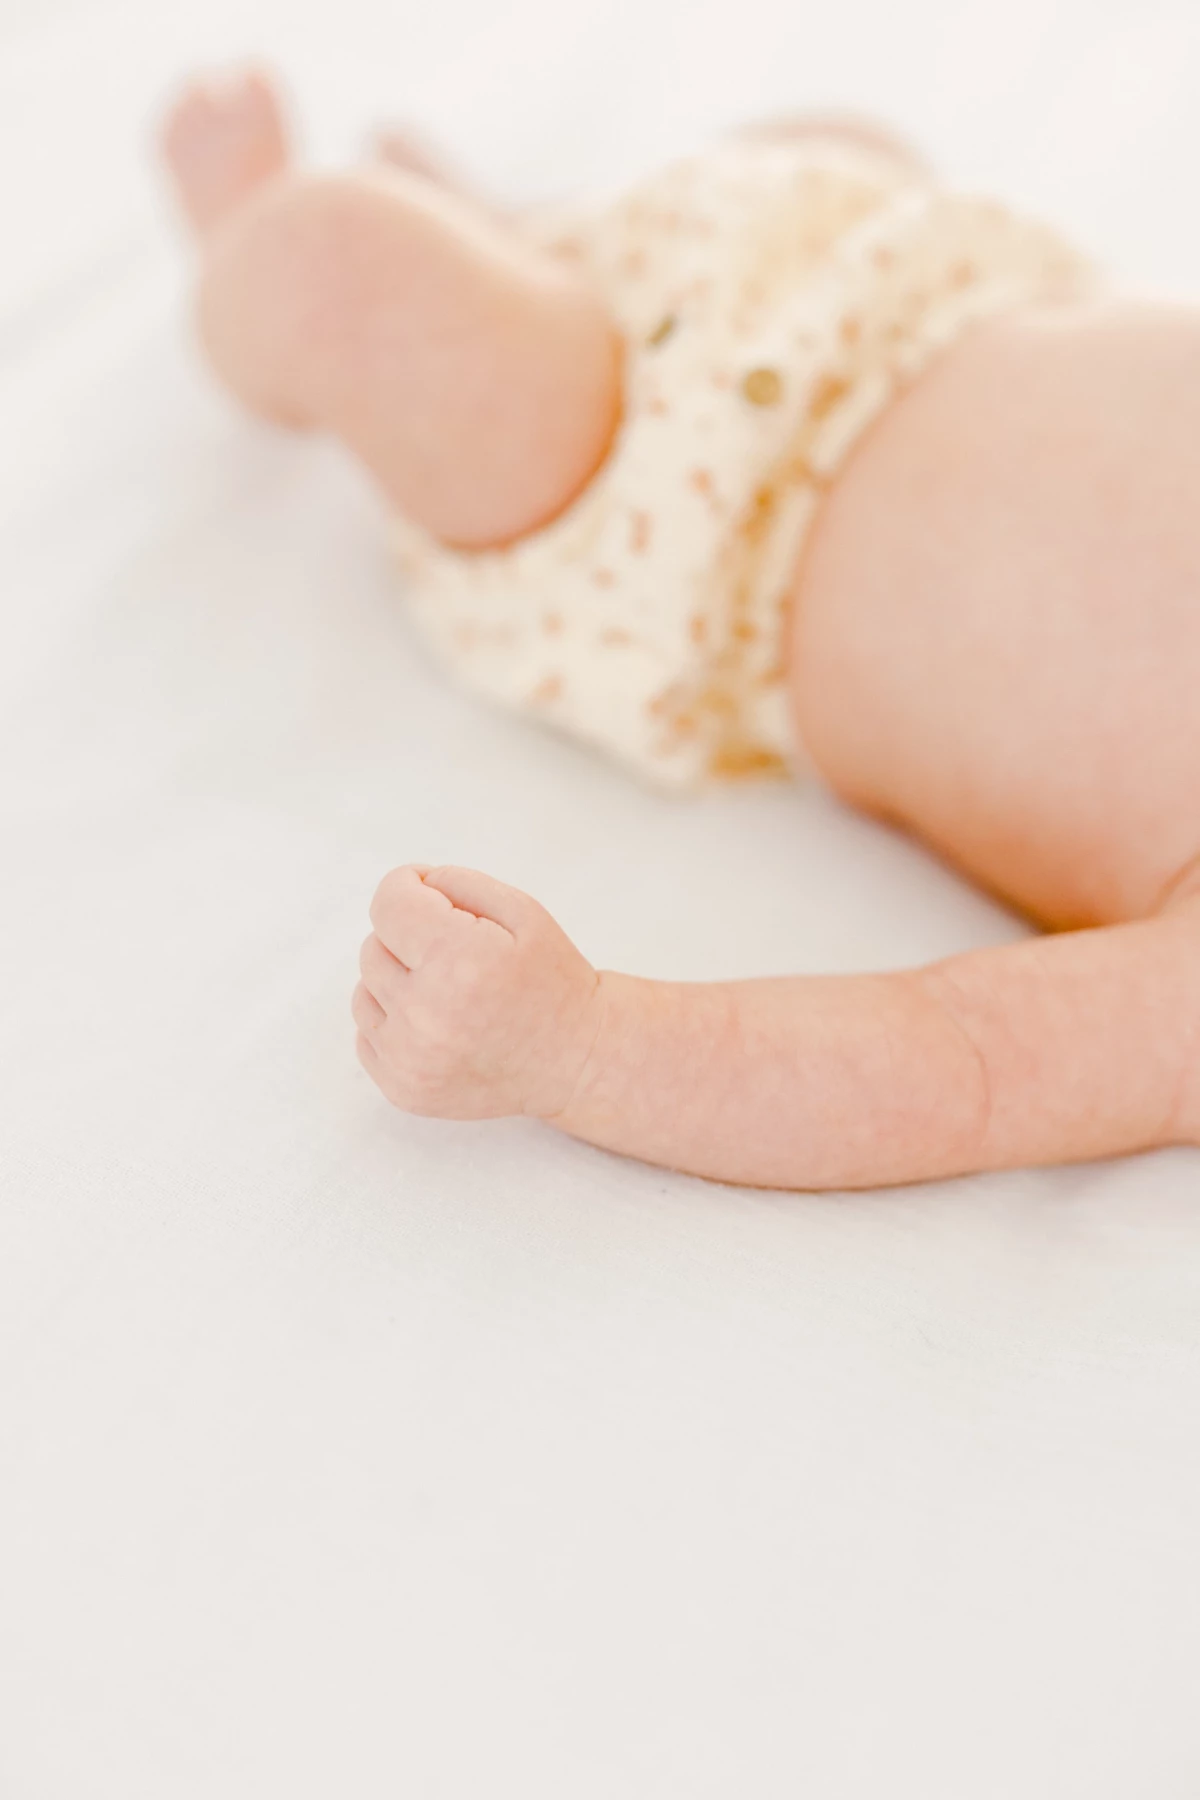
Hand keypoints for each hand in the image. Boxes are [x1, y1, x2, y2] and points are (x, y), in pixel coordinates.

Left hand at [352, 864, 600, 1120]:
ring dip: (397, 981)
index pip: (388, 903)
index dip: (408, 888)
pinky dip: (394, 1023)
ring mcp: (410, 1059)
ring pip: (365, 990)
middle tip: (458, 955)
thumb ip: (457, 883)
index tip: (430, 896)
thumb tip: (409, 887)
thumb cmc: (551, 981)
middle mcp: (426, 1014)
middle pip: (374, 945)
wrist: (576, 1060)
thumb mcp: (522, 910)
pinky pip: (366, 1035)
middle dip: (409, 938)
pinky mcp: (403, 1090)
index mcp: (457, 961)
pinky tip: (438, 1025)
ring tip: (447, 992)